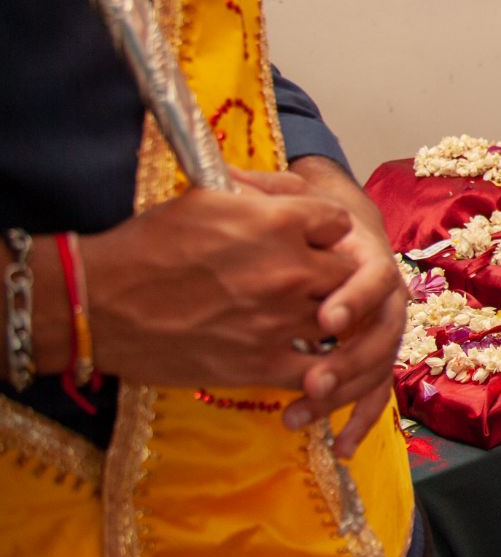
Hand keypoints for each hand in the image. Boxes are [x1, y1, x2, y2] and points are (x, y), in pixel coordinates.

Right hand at [77, 177, 355, 394]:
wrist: (98, 304)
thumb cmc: (146, 245)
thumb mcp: (205, 196)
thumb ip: (262, 191)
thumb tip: (296, 187)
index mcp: (278, 223)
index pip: (338, 222)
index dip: (324, 231)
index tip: (309, 239)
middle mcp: (289, 270)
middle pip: (345, 271)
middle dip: (329, 273)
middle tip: (306, 279)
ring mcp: (279, 321)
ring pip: (336, 319)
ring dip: (323, 316)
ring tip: (300, 314)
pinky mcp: (262, 365)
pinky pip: (317, 370)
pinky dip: (317, 367)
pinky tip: (305, 359)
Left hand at [277, 157, 406, 456]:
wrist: (335, 235)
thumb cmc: (299, 220)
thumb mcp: (281, 198)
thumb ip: (266, 192)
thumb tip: (229, 178)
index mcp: (367, 256)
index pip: (373, 277)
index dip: (353, 299)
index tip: (323, 321)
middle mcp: (384, 296)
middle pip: (382, 333)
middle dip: (349, 360)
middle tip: (313, 379)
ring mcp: (380, 331)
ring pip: (376, 367)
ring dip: (345, 393)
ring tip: (303, 410)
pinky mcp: (370, 360)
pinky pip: (373, 393)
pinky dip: (358, 420)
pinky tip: (338, 446)